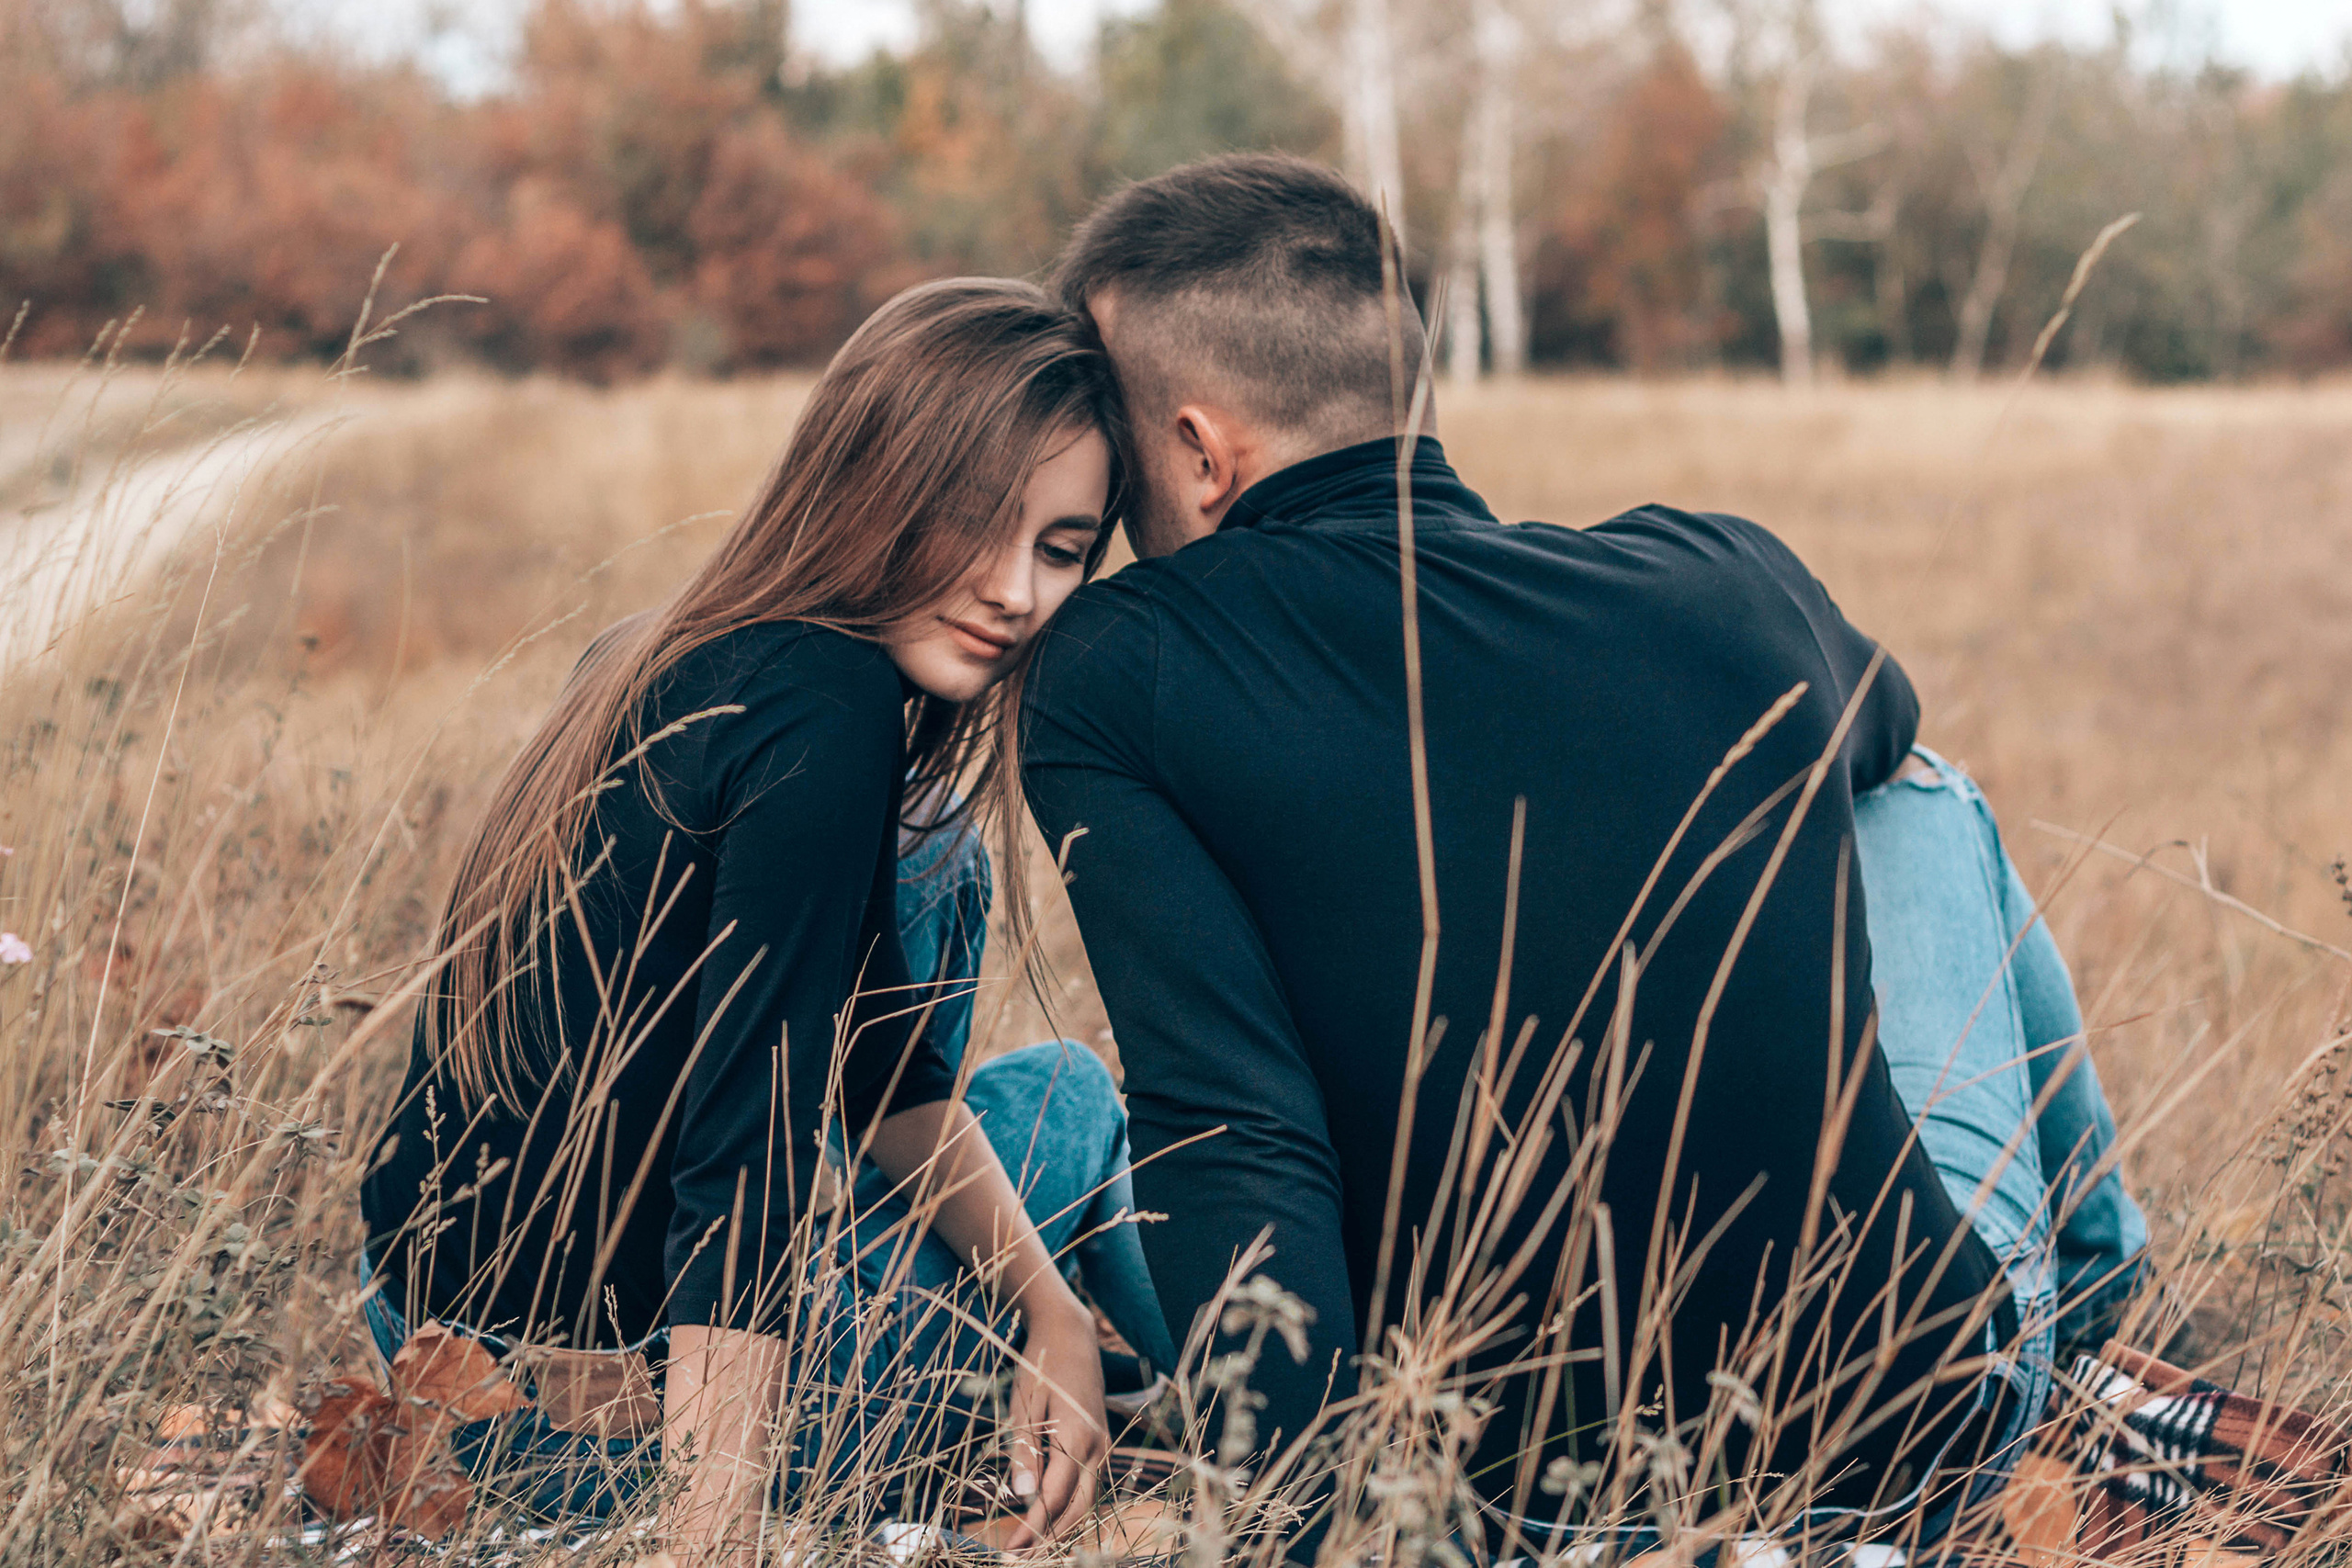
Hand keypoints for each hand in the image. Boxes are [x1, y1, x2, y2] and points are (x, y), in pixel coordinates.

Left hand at [1000, 1294, 1108, 1549]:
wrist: (1071, 1335)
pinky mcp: (1100, 1441)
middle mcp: (1097, 1447)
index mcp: (1076, 1439)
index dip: (1033, 1528)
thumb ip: (1024, 1453)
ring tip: (1034, 1544)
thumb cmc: (1041, 1368)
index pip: (1054, 1498)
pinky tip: (1051, 1515)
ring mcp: (1103, 1444)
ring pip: (1088, 1498)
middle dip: (1052, 1536)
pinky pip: (1089, 1483)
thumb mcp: (1023, 1407)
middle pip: (1078, 1507)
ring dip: (1063, 1524)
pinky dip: (1072, 1505)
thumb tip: (1021, 1497)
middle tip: (1022, 1556)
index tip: (1011, 1550)